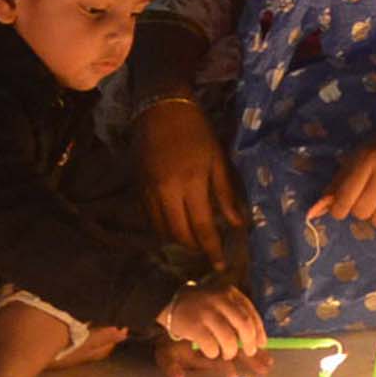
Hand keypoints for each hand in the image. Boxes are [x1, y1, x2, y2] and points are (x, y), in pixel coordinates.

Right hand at [137, 98, 245, 270]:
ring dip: (178, 243)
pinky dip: (163, 229)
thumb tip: (237, 223)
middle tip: (208, 258)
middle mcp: (167, 193)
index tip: (220, 267)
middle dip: (194, 250)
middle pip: (179, 234)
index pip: (202, 227)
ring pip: (162, 230)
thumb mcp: (218, 158)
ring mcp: (149, 192)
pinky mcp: (138, 189)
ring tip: (193, 248)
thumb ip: (226, 193)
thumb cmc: (197, 130)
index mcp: (191, 183)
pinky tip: (175, 231)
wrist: (160, 109)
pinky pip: (150, 219)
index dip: (212, 249)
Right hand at [156, 284, 269, 362]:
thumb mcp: (222, 303)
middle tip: (250, 352)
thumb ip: (238, 316)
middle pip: (244, 325)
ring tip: (228, 354)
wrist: (170, 301)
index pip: (251, 314)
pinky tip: (212, 352)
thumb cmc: (203, 307)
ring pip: (228, 338)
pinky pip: (210, 345)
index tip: (262, 344)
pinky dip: (214, 352)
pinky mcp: (193, 326)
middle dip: (249, 342)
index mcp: (231, 294)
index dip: (259, 331)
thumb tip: (260, 340)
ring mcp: (207, 312)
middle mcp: (221, 300)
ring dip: (231, 351)